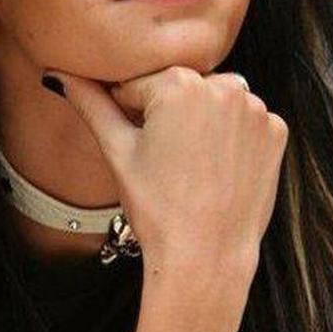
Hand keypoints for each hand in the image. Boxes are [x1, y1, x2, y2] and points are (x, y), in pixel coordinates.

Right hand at [42, 65, 288, 280]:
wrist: (205, 257)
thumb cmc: (156, 207)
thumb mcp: (117, 151)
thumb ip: (90, 104)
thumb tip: (57, 74)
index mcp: (178, 84)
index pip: (139, 85)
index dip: (130, 116)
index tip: (139, 149)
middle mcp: (224, 85)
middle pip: (180, 89)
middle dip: (168, 114)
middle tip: (165, 161)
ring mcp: (255, 109)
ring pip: (215, 101)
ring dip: (202, 122)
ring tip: (192, 165)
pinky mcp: (276, 131)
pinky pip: (246, 121)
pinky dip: (232, 137)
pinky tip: (218, 167)